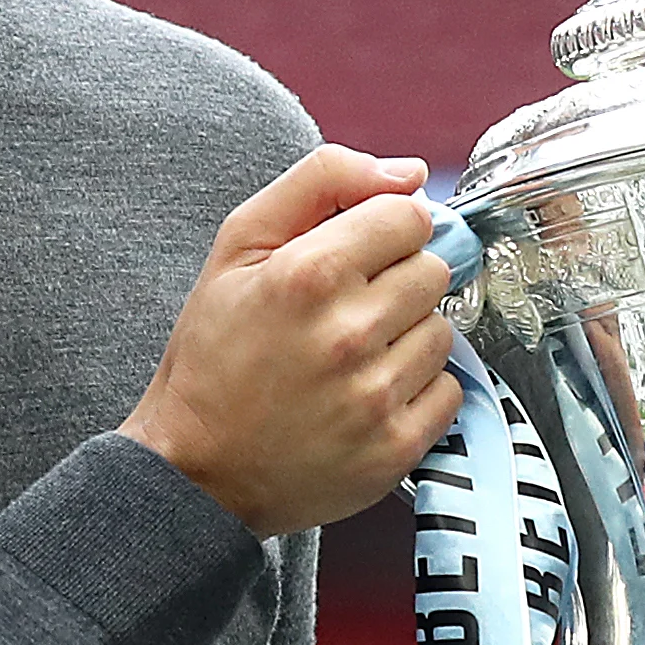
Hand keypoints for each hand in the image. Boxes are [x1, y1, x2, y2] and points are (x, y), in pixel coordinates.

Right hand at [122, 145, 460, 537]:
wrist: (195, 471)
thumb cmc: (213, 358)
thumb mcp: (238, 246)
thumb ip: (321, 182)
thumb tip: (409, 172)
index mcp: (309, 273)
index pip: (409, 216)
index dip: (385, 230)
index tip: (360, 255)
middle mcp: (348, 333)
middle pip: (434, 271)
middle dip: (397, 282)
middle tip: (350, 311)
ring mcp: (375, 395)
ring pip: (443, 331)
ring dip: (408, 337)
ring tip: (355, 357)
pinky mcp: (395, 448)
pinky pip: (448, 391)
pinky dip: (417, 391)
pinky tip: (369, 395)